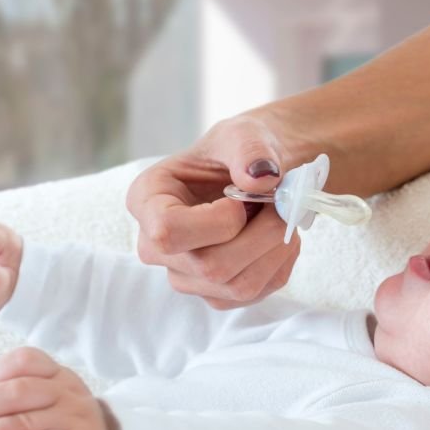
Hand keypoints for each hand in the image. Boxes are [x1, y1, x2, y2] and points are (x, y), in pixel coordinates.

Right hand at [126, 113, 300, 308]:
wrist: (258, 174)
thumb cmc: (239, 152)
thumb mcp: (243, 135)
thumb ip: (250, 150)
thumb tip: (262, 178)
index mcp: (147, 200)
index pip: (168, 232)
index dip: (217, 222)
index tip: (242, 199)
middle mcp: (156, 246)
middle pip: (211, 266)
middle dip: (261, 235)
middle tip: (282, 206)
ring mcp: (186, 276)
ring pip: (238, 286)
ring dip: (276, 250)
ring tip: (282, 218)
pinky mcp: (216, 294)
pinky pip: (258, 292)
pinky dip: (281, 263)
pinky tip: (279, 238)